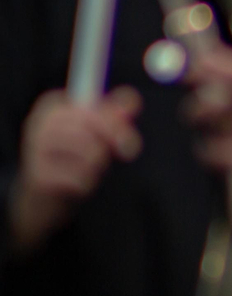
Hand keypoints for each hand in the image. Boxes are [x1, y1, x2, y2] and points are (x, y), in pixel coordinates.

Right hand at [10, 87, 142, 252]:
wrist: (41, 195)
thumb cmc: (71, 158)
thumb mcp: (93, 132)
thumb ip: (114, 115)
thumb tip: (132, 100)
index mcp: (53, 106)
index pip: (91, 106)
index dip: (115, 123)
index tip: (128, 140)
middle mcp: (40, 123)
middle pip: (94, 126)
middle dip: (110, 145)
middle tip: (107, 157)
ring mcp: (35, 148)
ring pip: (91, 152)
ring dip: (96, 166)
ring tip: (83, 168)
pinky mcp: (38, 175)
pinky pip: (81, 178)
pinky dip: (86, 183)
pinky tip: (74, 182)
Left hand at [184, 47, 231, 210]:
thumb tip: (201, 60)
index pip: (215, 67)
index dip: (194, 70)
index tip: (189, 75)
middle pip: (205, 102)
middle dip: (199, 106)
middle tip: (201, 109)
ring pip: (207, 128)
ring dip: (210, 127)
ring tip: (224, 128)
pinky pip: (211, 154)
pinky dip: (211, 151)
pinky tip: (223, 148)